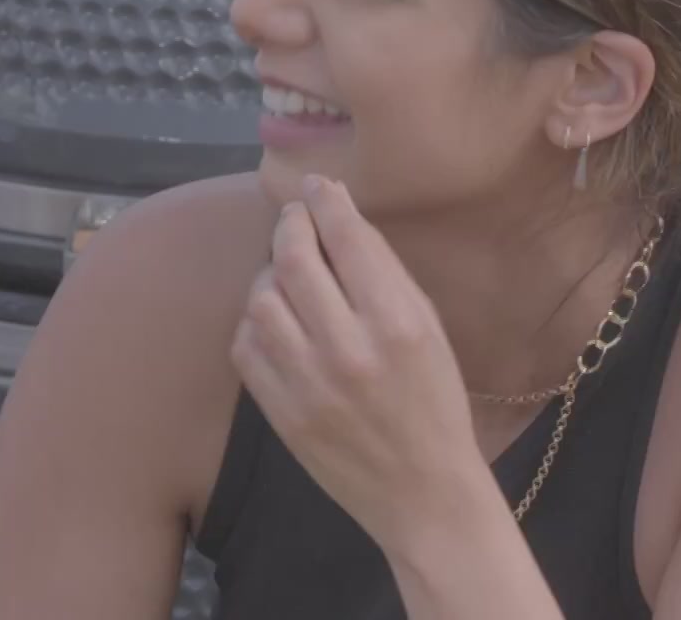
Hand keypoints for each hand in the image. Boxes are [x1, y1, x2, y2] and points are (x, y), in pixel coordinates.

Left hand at [230, 174, 489, 550]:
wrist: (422, 492)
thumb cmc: (434, 402)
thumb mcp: (430, 330)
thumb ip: (384, 274)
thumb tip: (339, 216)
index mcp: (399, 324)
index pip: (348, 239)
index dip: (326, 201)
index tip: (316, 187)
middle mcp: (350, 350)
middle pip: (294, 260)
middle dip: (289, 226)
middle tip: (293, 219)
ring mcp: (308, 384)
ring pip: (260, 300)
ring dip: (269, 275)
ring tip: (286, 274)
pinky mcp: (280, 413)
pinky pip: (246, 347)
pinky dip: (254, 323)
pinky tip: (275, 322)